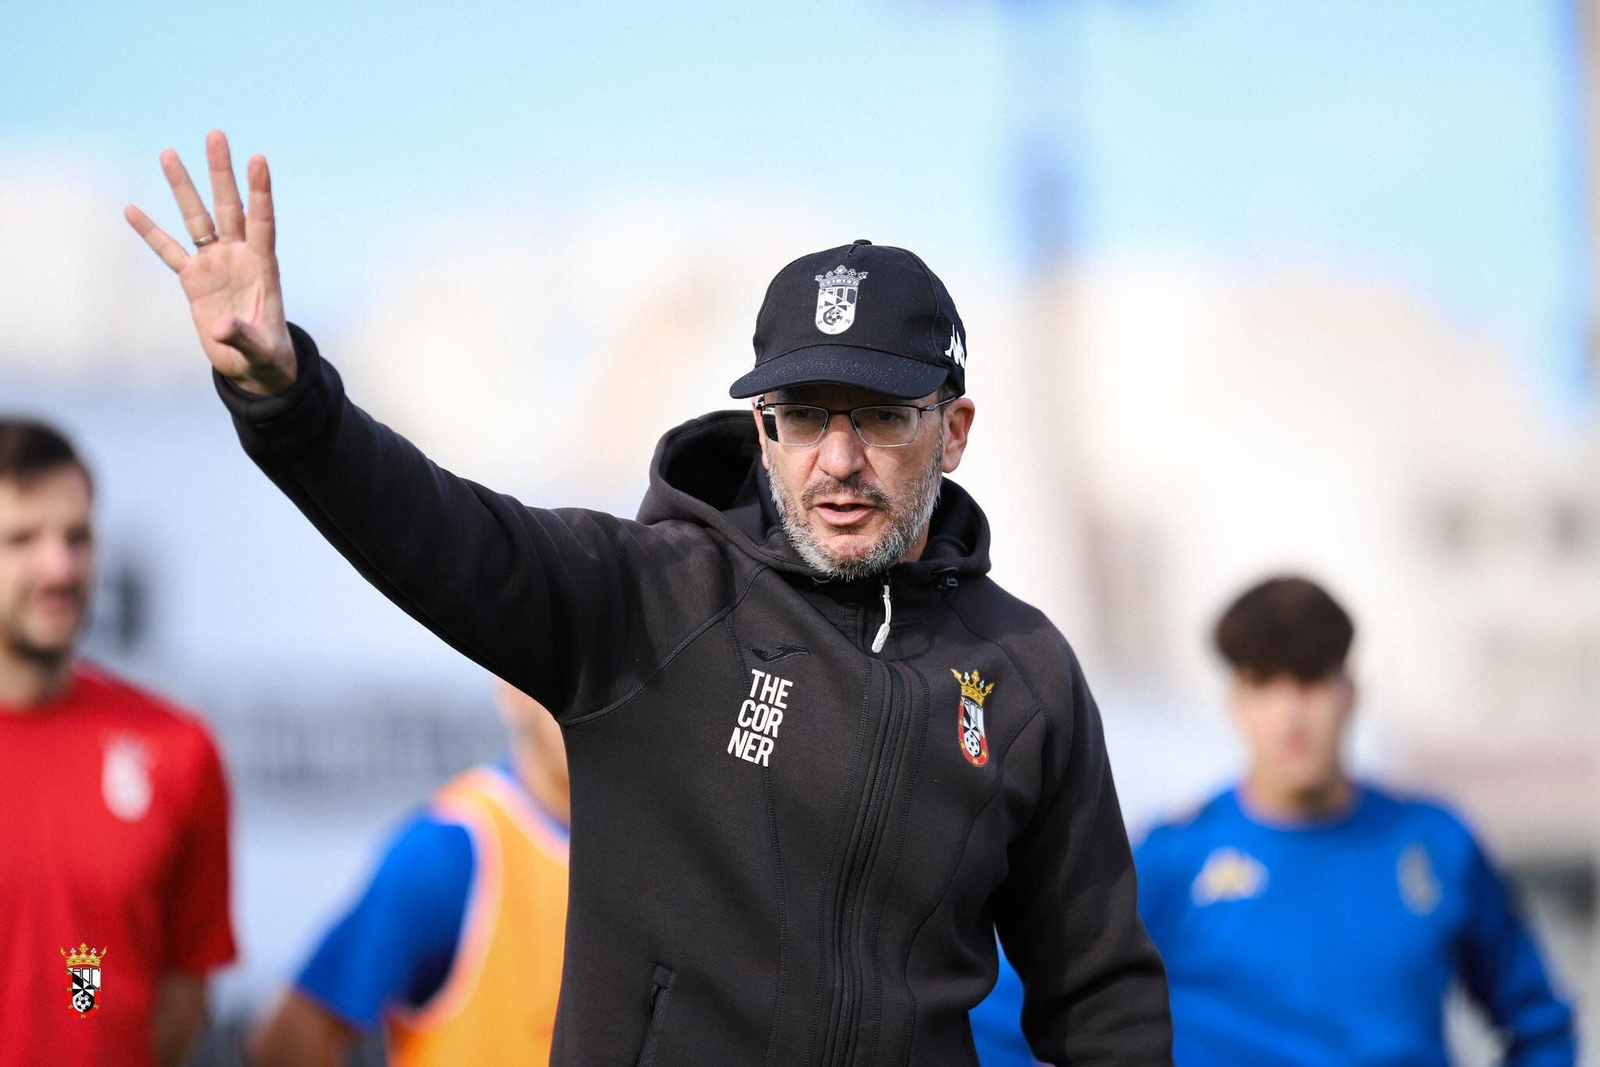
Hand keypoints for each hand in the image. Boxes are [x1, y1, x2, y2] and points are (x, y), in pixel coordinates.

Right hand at [125, 130, 295, 395]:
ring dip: (183, 187)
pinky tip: (131, 209)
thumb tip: (219, 326)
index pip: (261, 221)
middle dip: (221, 172)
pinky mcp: (193, 280)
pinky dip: (150, 233)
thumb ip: (242, 334)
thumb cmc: (267, 356)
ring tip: (168, 153)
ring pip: (196, 219)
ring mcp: (214, 264)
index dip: (260, 191)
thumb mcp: (259, 349)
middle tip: (215, 134)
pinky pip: (168, 251)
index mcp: (263, 267)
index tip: (258, 158)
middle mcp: (238, 257)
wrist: (253, 365)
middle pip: (228, 207)